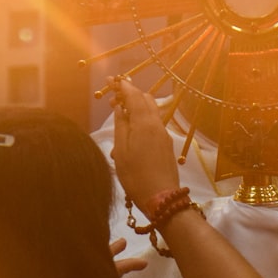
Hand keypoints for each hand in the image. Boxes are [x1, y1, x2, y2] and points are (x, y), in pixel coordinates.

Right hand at [108, 77, 179, 212]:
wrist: (161, 197)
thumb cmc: (135, 175)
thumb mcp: (121, 150)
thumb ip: (120, 126)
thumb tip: (119, 108)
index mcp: (145, 122)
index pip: (134, 95)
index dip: (122, 86)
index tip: (111, 80)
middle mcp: (157, 124)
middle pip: (145, 99)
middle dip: (130, 94)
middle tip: (113, 100)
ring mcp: (164, 134)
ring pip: (151, 111)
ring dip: (137, 107)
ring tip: (121, 115)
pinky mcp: (166, 144)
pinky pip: (153, 123)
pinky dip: (142, 119)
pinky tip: (131, 133)